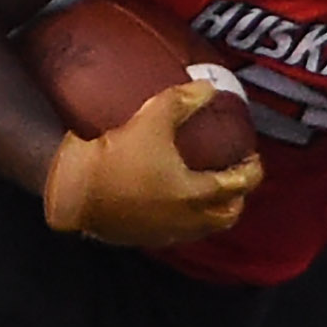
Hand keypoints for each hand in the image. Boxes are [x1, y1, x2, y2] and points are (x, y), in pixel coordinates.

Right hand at [42, 82, 262, 246]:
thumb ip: (183, 100)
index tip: (252, 157)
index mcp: (196, 195)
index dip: (252, 171)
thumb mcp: (152, 118)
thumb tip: (208, 88)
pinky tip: (174, 199)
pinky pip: (177, 231)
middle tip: (234, 174)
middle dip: (237, 197)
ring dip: (212, 209)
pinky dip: (186, 217)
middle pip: (227, 215)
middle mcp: (186, 221)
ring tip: (207, 188)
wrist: (74, 192)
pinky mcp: (143, 238)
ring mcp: (165, 234)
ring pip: (203, 228)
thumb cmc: (116, 158)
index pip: (239, 186)